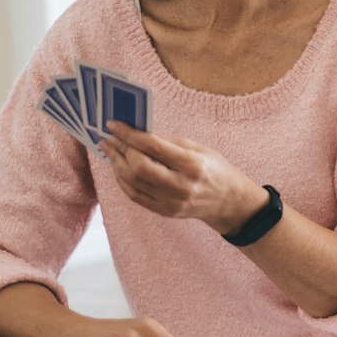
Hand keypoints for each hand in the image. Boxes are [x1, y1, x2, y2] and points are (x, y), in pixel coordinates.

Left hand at [103, 123, 264, 233]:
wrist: (227, 201)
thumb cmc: (213, 168)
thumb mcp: (197, 148)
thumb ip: (167, 141)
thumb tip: (136, 132)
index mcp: (192, 165)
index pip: (153, 147)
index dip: (129, 134)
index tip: (114, 124)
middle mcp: (182, 186)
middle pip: (139, 167)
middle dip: (120, 150)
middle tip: (108, 138)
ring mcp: (172, 202)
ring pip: (133, 183)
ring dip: (116, 164)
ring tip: (110, 150)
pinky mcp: (165, 212)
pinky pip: (135, 196)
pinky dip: (122, 180)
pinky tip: (118, 168)